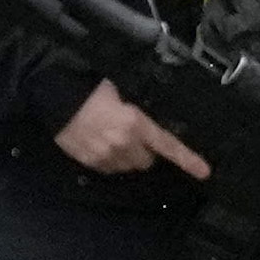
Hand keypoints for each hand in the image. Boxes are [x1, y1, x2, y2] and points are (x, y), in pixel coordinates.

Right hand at [57, 81, 209, 179]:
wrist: (55, 97)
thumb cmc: (90, 88)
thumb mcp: (120, 92)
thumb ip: (136, 111)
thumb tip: (146, 121)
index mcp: (136, 124)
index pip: (167, 145)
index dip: (188, 159)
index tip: (204, 171)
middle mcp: (124, 144)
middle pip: (147, 161)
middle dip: (146, 152)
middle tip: (135, 137)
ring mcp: (106, 157)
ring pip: (128, 167)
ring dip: (127, 157)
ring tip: (114, 139)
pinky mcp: (91, 163)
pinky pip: (109, 169)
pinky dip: (110, 160)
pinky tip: (100, 144)